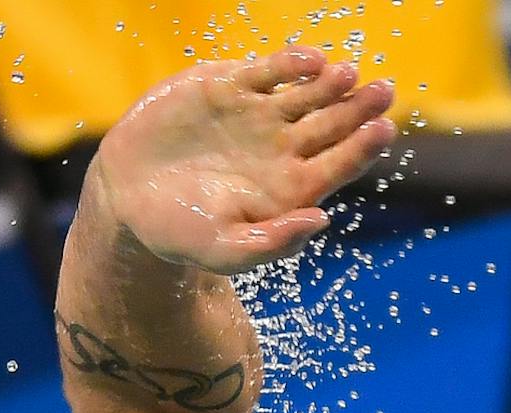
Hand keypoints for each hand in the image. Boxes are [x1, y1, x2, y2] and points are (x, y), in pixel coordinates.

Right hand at [93, 48, 394, 274]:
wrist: (127, 196)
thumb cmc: (177, 232)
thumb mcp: (222, 251)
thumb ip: (272, 242)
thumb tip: (321, 221)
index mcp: (291, 189)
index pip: (340, 164)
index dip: (363, 148)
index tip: (383, 131)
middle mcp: (283, 149)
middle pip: (335, 123)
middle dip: (360, 108)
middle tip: (384, 92)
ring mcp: (259, 115)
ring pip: (310, 93)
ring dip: (332, 83)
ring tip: (347, 75)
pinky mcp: (231, 87)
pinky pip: (270, 70)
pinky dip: (291, 64)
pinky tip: (311, 63)